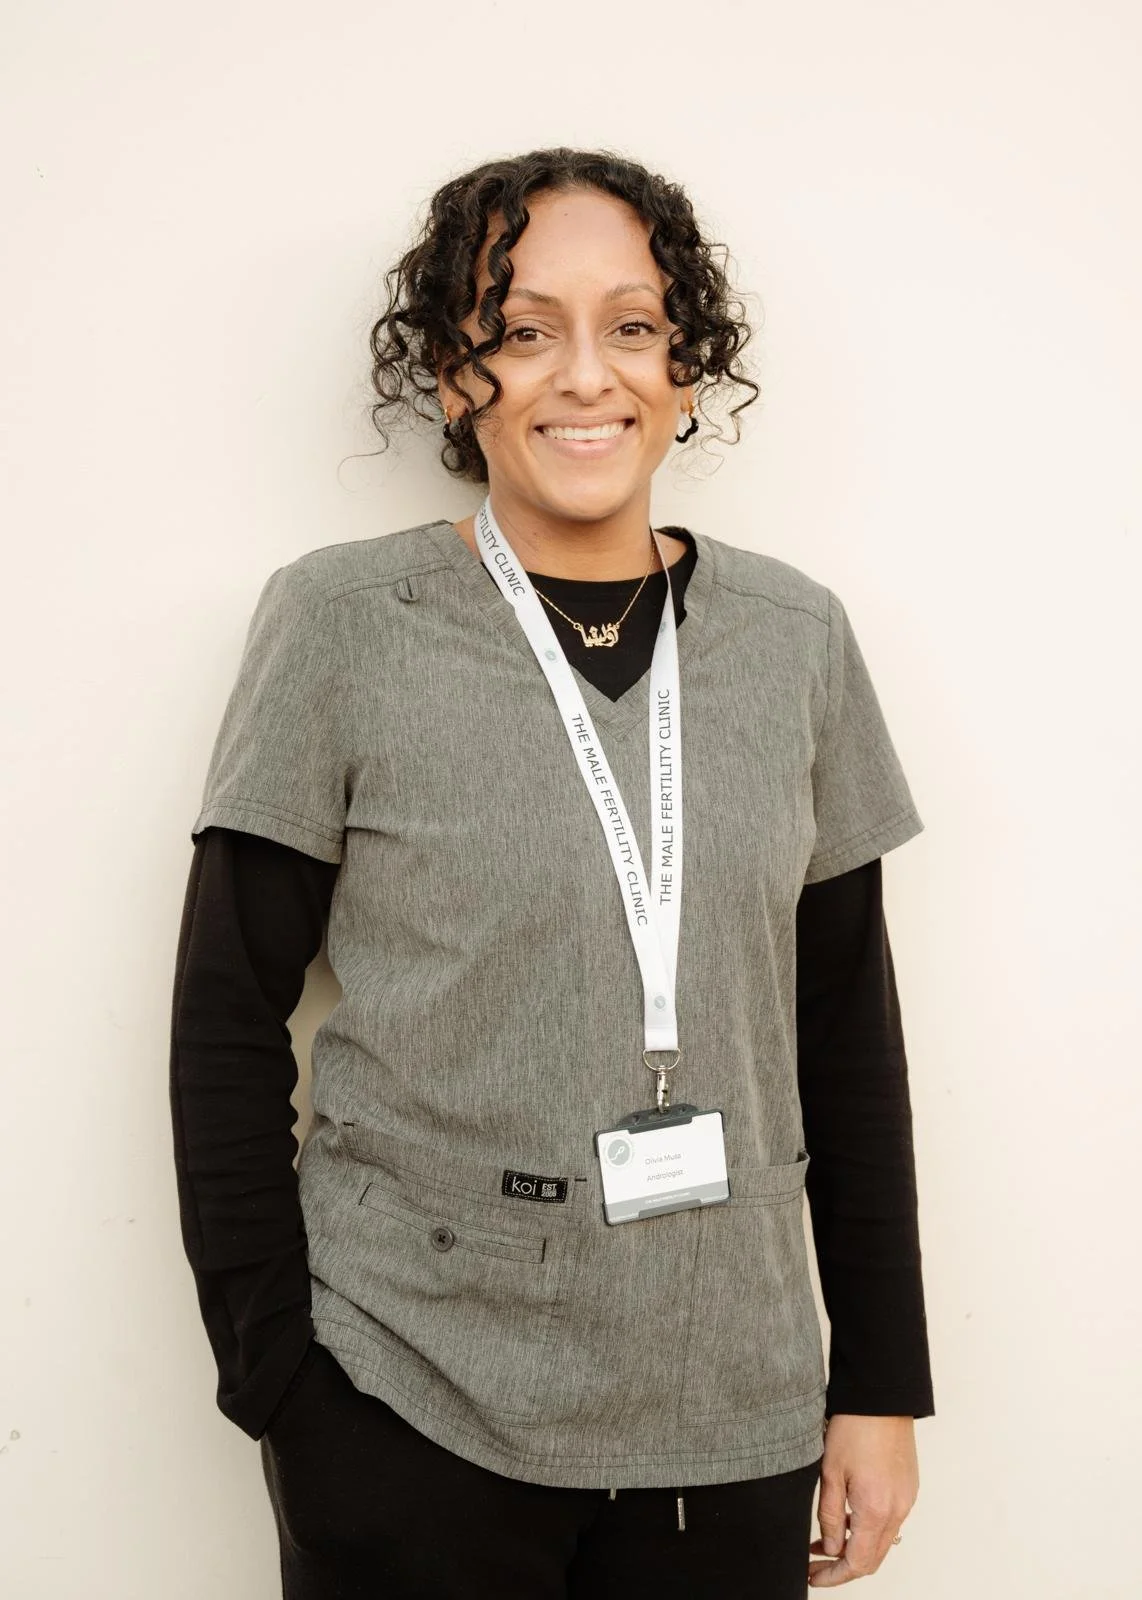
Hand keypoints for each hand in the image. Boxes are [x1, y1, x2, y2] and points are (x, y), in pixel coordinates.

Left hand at [808, 1414, 917, 1585]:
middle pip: (873, 1559)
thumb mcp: (830, 1472)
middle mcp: (897, 1510)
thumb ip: (831, 1516)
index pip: (857, 1563)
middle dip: (842, 1566)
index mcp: (876, 1510)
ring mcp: (906, 1499)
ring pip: (882, 1541)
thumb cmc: (855, 1426)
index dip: (834, 1576)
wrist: (881, 1397)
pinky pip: (889, 1521)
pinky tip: (848, 1518)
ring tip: (825, 1541)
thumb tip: (831, 1548)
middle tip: (815, 1563)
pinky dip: (868, 1529)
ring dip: (855, 1547)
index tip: (814, 1576)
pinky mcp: (908, 1488)